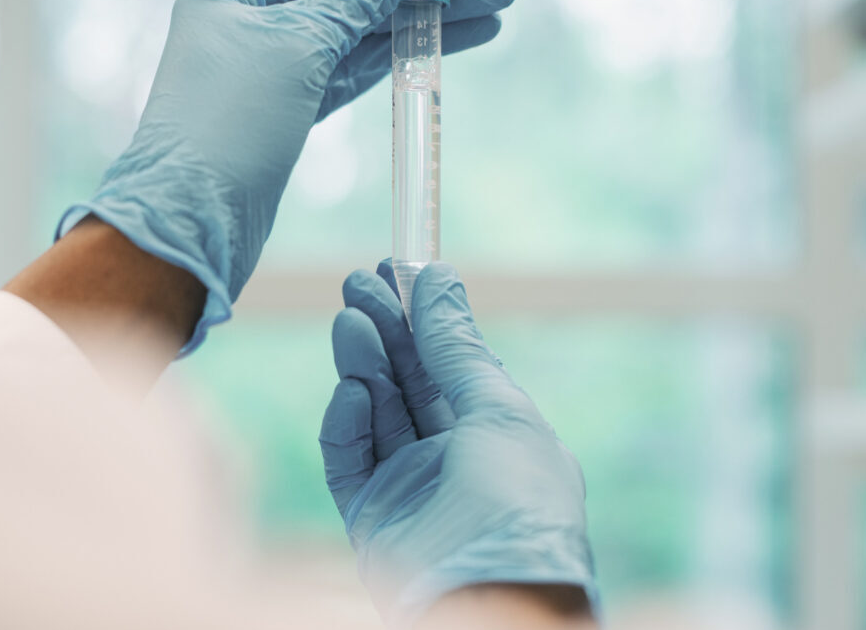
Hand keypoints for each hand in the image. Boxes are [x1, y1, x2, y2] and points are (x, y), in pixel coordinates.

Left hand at [58, 0, 515, 353]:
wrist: (189, 227)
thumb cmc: (227, 129)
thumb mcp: (297, 47)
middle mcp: (252, 24)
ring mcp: (271, 71)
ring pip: (362, 36)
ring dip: (425, 25)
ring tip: (494, 14)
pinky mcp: (288, 115)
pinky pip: (352, 74)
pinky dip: (397, 62)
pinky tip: (442, 49)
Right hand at [320, 262, 596, 626]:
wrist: (492, 595)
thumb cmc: (518, 504)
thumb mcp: (498, 410)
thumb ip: (457, 347)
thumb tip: (437, 277)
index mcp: (496, 433)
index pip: (450, 364)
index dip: (423, 316)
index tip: (396, 268)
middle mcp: (452, 458)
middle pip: (408, 381)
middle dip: (384, 329)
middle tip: (357, 280)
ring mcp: (410, 488)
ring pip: (376, 411)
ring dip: (363, 363)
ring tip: (349, 319)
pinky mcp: (372, 517)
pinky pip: (350, 460)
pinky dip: (347, 423)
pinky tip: (352, 391)